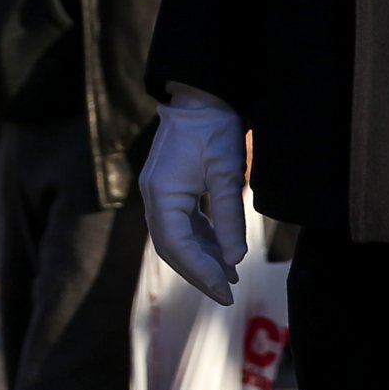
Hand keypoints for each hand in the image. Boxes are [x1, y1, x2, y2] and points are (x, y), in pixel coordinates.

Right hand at [140, 83, 247, 304]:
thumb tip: (234, 260)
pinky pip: (180, 224)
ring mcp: (158, 192)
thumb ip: (229, 218)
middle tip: (228, 294)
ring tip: (230, 278)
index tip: (227, 291)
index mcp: (162, 192)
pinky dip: (199, 241)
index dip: (201, 272)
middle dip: (198, 273)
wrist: (201, 95)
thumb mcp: (227, 173)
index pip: (177, 245)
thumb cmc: (214, 128)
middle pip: (171, 247)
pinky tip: (220, 253)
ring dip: (200, 259)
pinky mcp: (169, 189)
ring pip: (175, 238)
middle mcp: (153, 196)